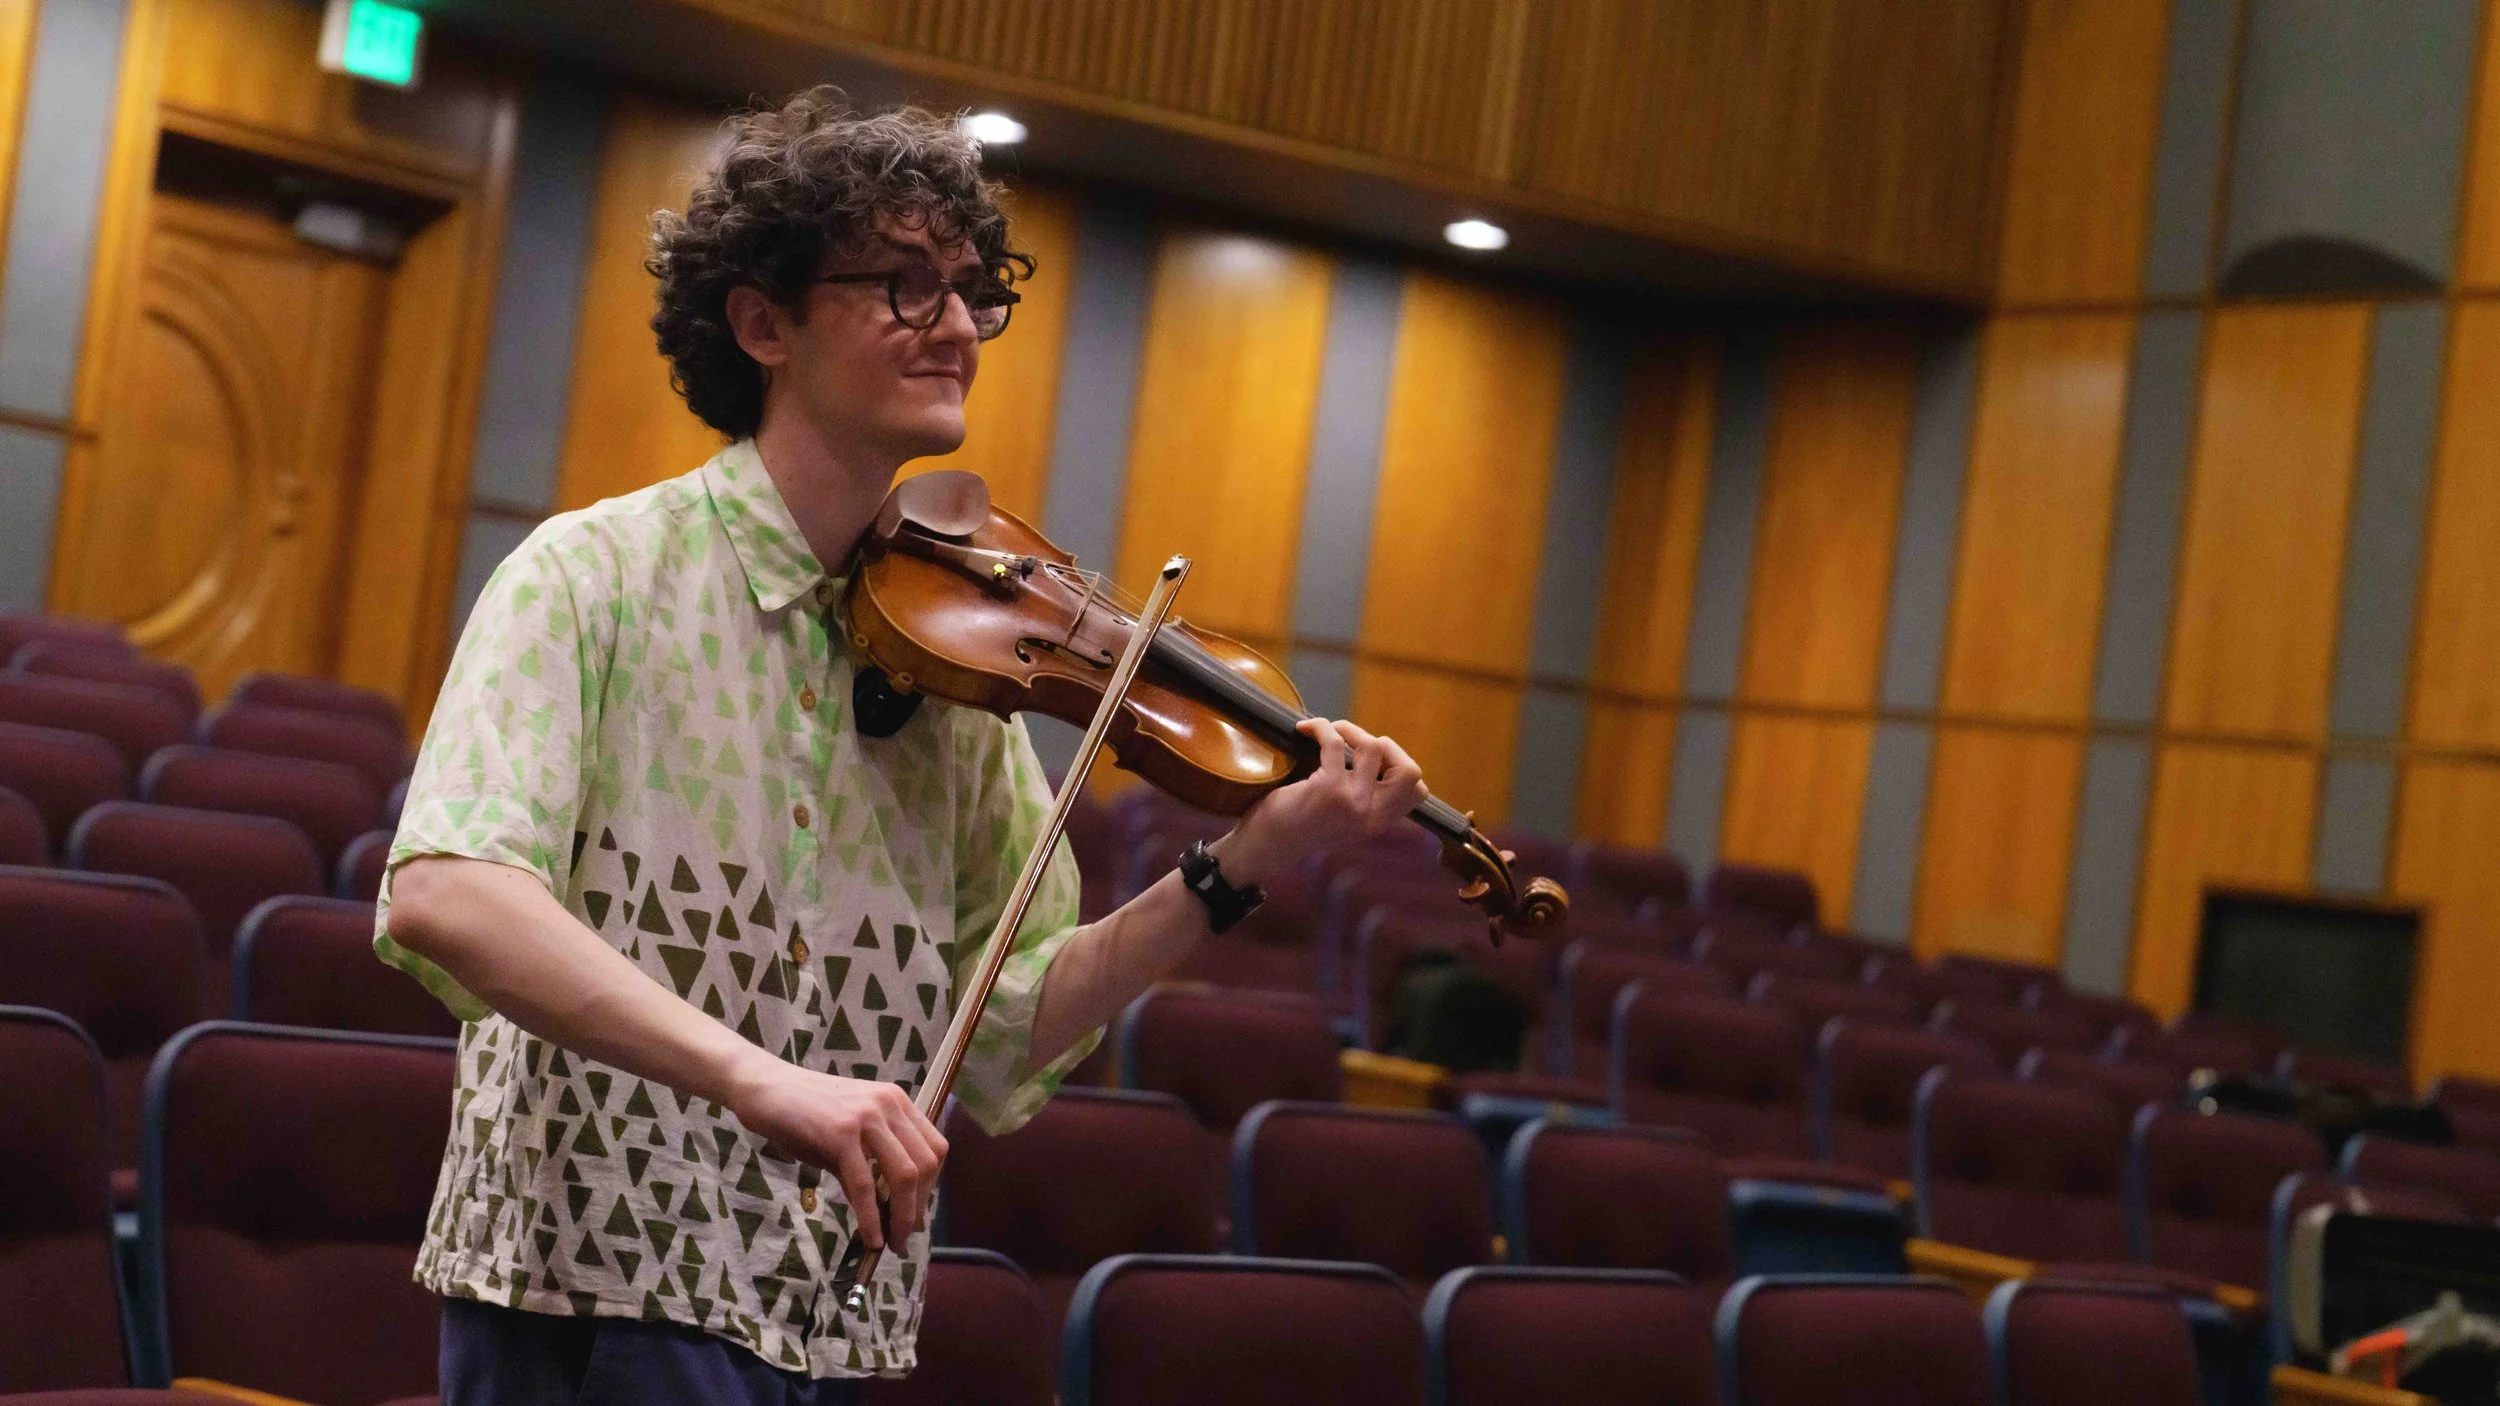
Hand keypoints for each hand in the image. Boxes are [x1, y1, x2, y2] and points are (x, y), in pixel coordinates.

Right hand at [723, 1056, 946, 1251]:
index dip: (930, 1186)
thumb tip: (887, 1208)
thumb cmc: (802, 1113)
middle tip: (905, 1236)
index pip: (934, 1148)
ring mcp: (866, 1116)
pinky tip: (870, 1238)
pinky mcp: (841, 1133)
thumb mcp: (847, 1135)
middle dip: (918, 1207)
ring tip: (892, 1242)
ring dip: (902, 1217)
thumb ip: (870, 1163)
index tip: (917, 1212)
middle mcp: (889, 1104)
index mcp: (896, 1102)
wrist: (764, 1088)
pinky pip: (864, 1185)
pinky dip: (871, 1218)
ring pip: (902, 1175)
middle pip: (925, 1164)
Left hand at [1214, 718, 1426, 885]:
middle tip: (1357, 742)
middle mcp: (1371, 815)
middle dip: (1388, 745)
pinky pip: (1334, 742)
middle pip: (1410, 771)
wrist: (1267, 847)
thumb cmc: (1301, 828)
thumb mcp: (1345, 822)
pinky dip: (1320, 727)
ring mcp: (1352, 802)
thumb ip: (1366, 799)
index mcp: (1379, 823)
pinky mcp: (1327, 789)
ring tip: (1331, 731)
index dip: (1402, 765)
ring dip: (1350, 730)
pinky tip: (1305, 729)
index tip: (1376, 757)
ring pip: (1373, 748)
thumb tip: (1374, 754)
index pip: (1418, 792)